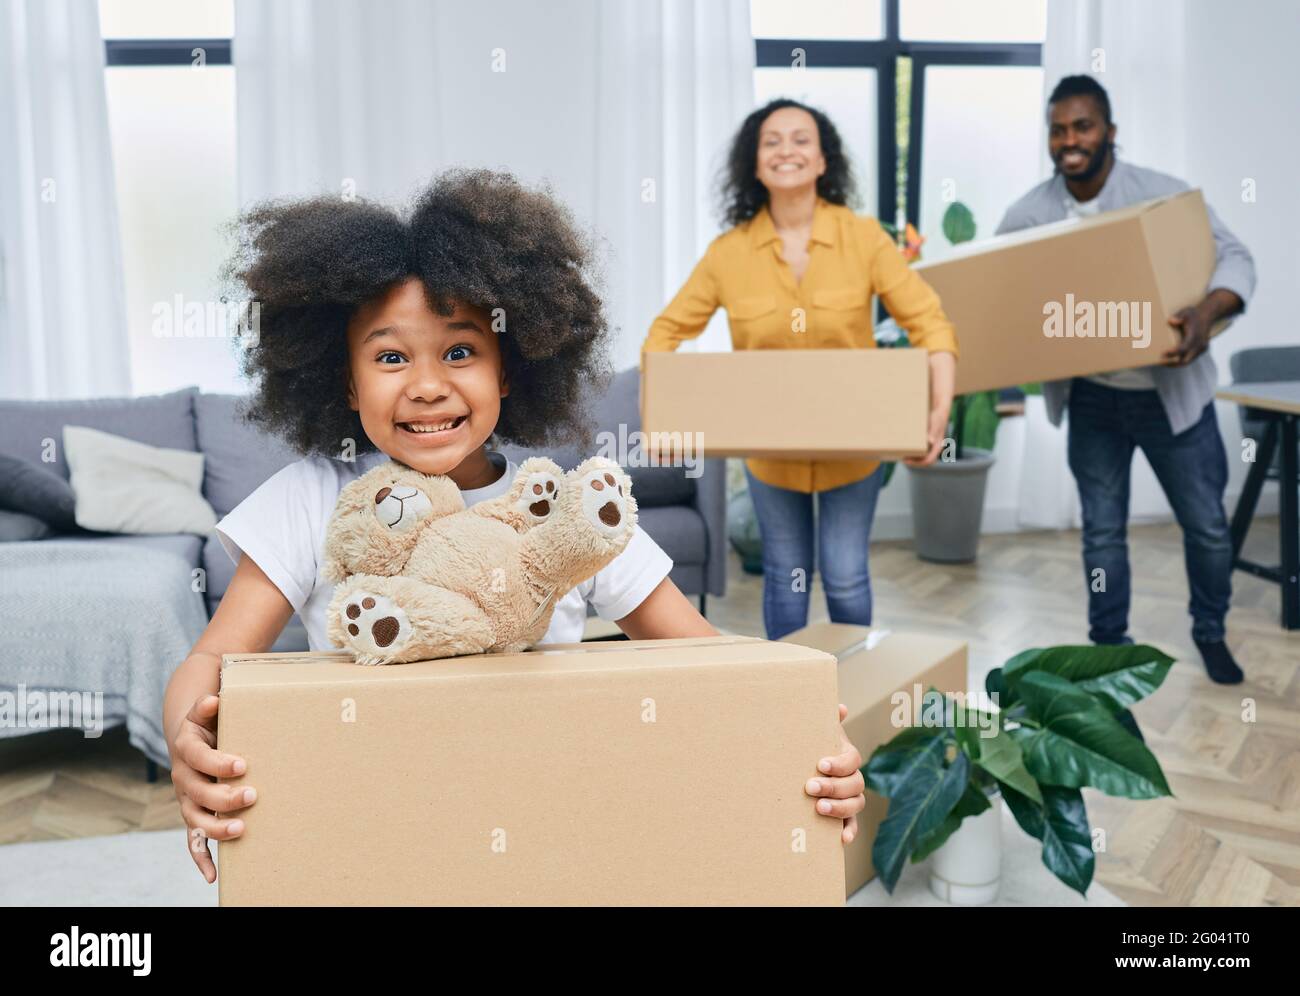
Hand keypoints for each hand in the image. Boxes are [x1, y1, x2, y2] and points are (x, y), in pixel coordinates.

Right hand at [169, 693, 255, 882]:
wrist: (192, 738)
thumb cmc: (209, 723)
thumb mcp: (207, 711)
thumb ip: (210, 706)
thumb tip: (213, 700)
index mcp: (187, 748)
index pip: (197, 756)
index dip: (217, 762)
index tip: (242, 765)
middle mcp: (183, 777)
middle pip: (197, 791)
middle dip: (223, 796)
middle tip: (252, 795)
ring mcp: (187, 799)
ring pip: (195, 818)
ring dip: (215, 827)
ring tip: (240, 829)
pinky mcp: (194, 815)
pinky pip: (193, 841)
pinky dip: (201, 858)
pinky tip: (212, 875)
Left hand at [805, 704, 865, 843]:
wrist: (801, 766)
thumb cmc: (808, 748)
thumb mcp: (814, 733)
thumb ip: (825, 720)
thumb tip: (840, 708)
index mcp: (847, 757)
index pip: (852, 760)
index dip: (838, 764)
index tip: (820, 764)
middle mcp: (852, 778)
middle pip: (854, 784)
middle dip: (833, 786)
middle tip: (810, 787)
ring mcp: (850, 798)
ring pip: (856, 804)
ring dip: (840, 808)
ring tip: (819, 808)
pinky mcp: (844, 816)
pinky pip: (852, 825)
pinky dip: (849, 832)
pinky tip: (841, 839)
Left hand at [902, 402, 950, 467]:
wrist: (939, 410)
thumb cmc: (937, 416)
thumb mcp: (935, 423)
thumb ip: (933, 431)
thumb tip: (930, 441)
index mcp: (938, 446)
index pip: (928, 461)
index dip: (917, 463)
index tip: (906, 460)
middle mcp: (934, 448)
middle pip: (924, 461)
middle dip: (913, 462)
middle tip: (902, 458)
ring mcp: (931, 445)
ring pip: (922, 457)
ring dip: (913, 457)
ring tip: (901, 453)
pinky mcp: (927, 441)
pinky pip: (920, 450)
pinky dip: (913, 451)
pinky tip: (905, 446)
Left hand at [1163, 305, 1211, 365]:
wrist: (1208, 315)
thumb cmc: (1193, 314)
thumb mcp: (1186, 311)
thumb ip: (1179, 316)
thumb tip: (1171, 321)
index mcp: (1195, 336)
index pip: (1184, 348)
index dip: (1173, 353)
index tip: (1162, 353)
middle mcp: (1200, 344)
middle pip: (1185, 360)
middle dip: (1172, 363)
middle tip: (1159, 362)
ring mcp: (1202, 348)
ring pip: (1187, 361)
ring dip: (1175, 364)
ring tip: (1162, 362)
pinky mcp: (1201, 350)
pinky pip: (1190, 359)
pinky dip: (1180, 360)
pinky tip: (1169, 359)